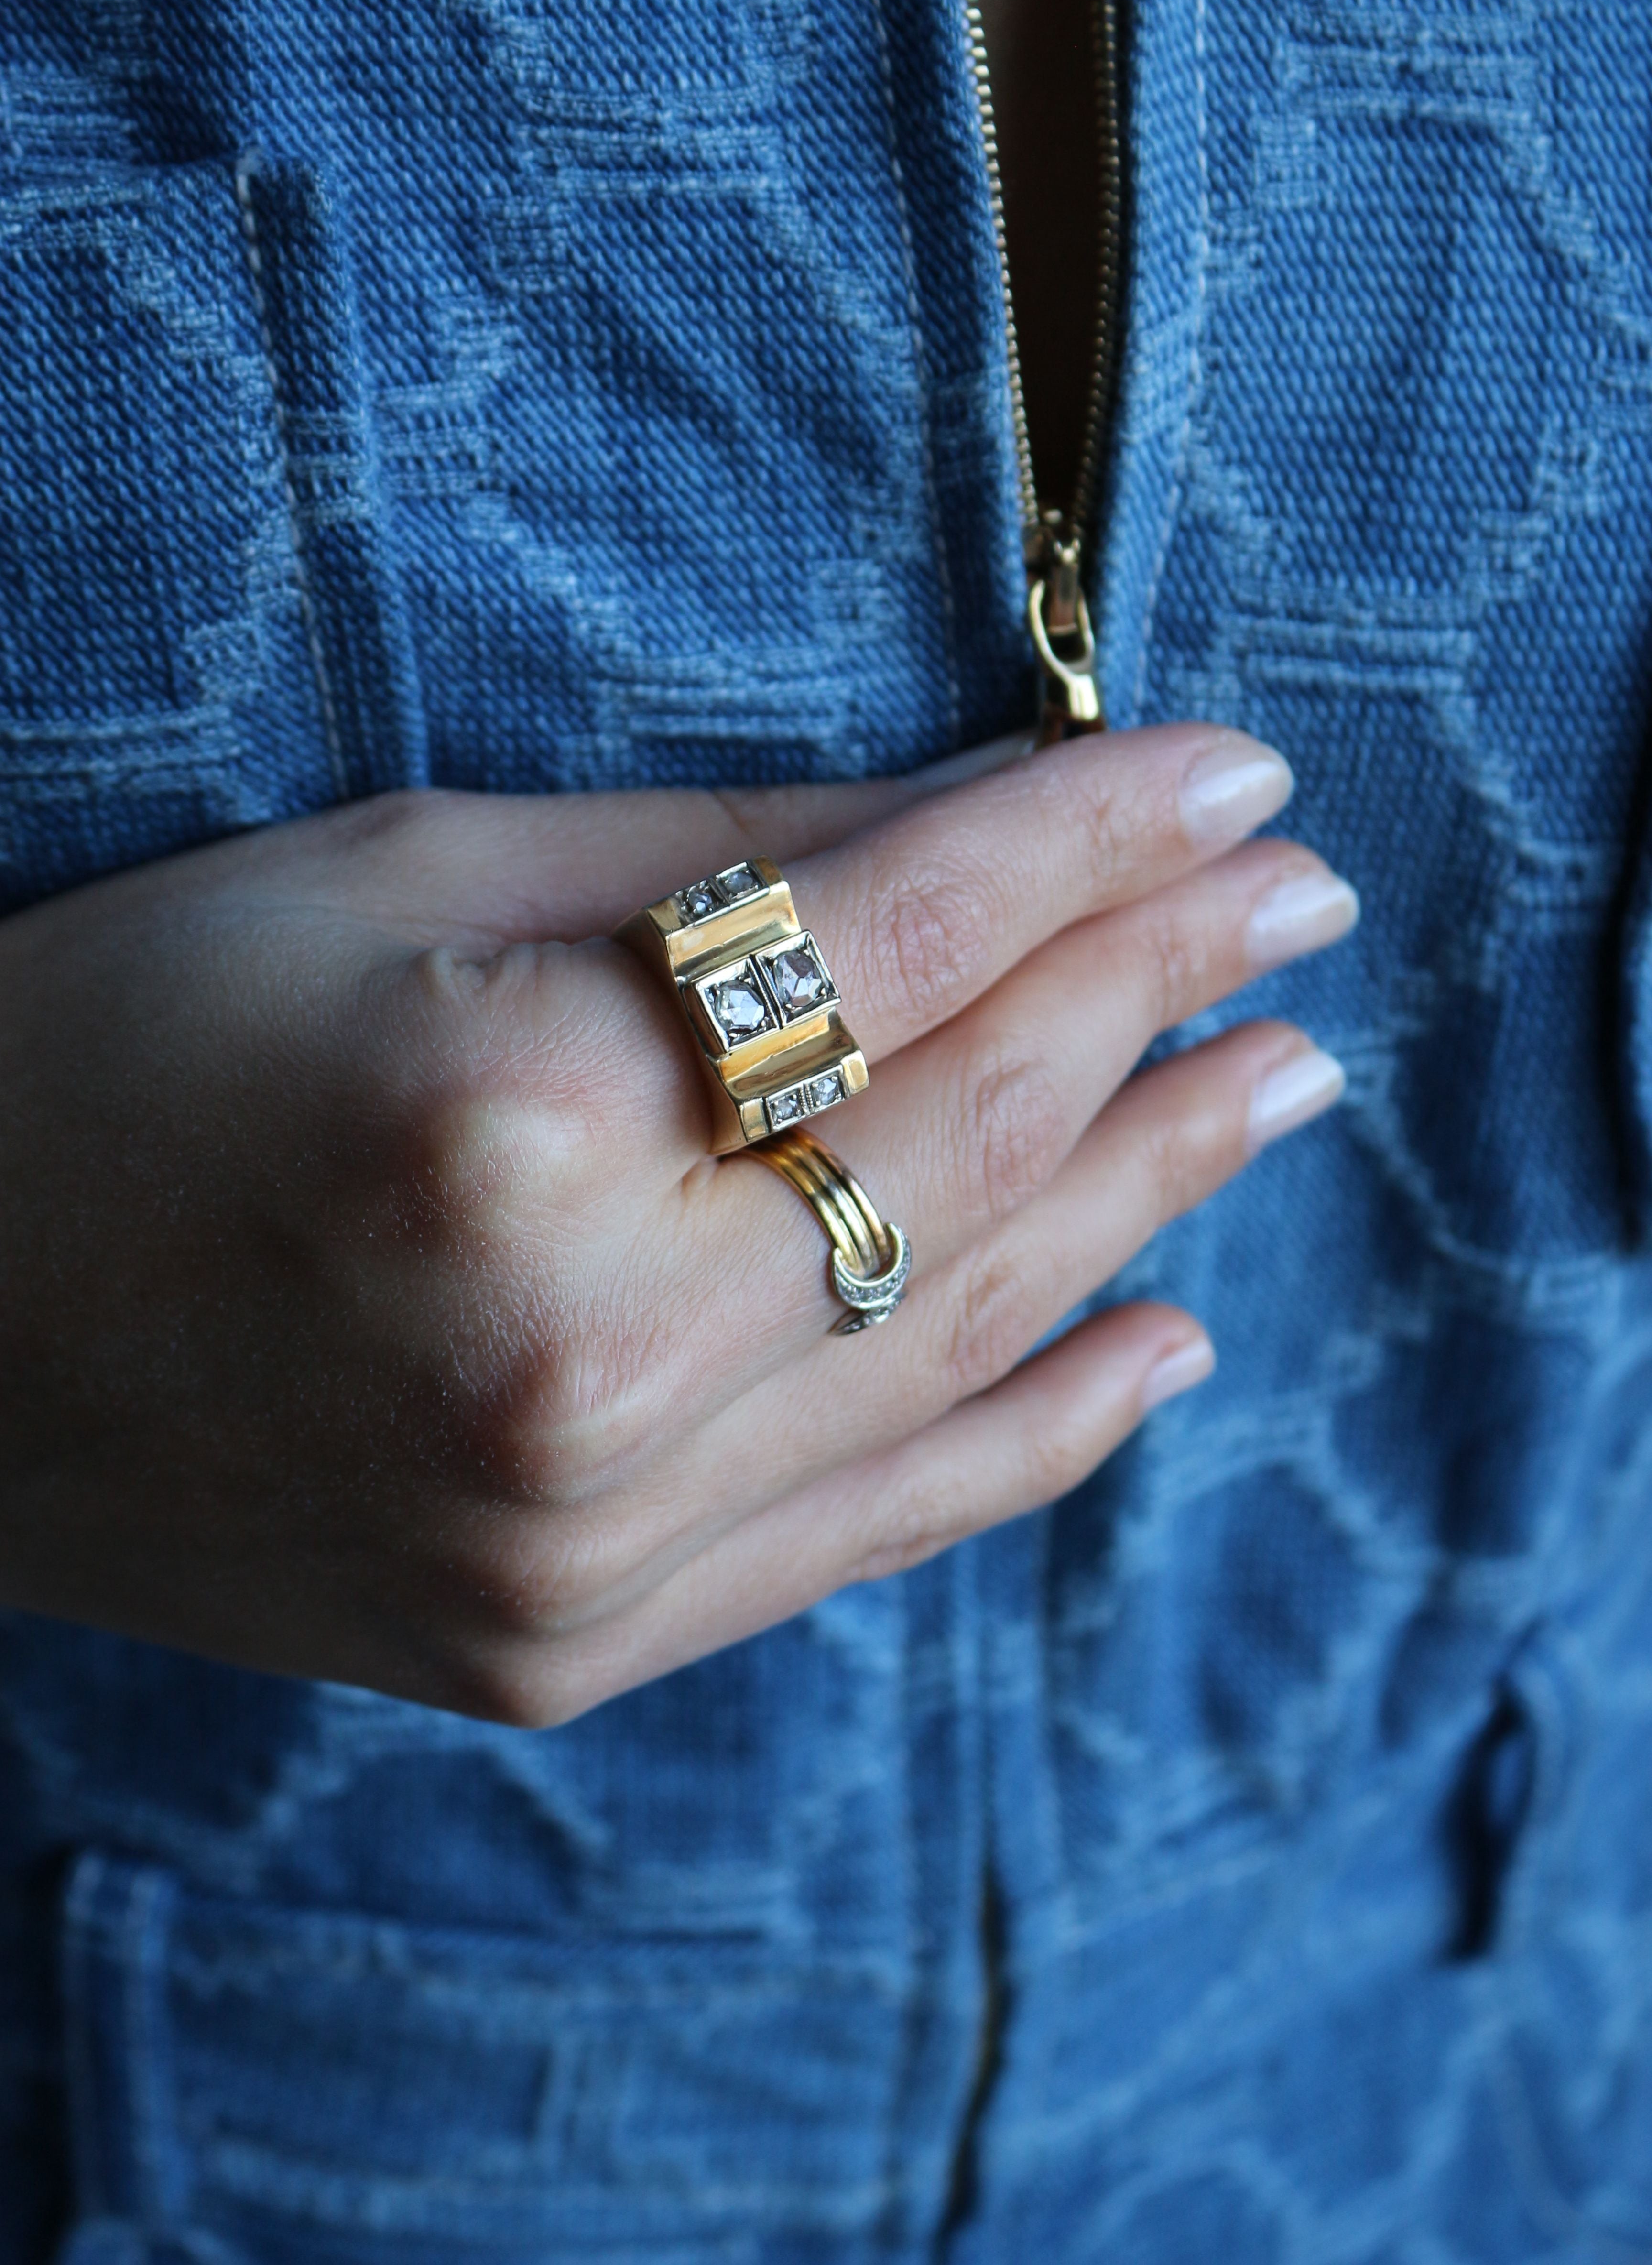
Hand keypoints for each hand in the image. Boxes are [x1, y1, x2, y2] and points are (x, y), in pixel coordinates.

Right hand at [0, 726, 1354, 1723]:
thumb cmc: (131, 1051)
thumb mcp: (411, 883)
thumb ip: (726, 865)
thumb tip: (1004, 823)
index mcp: (504, 1125)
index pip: (892, 947)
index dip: (1089, 843)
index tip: (1231, 776)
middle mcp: (569, 1362)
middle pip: (958, 1142)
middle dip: (1156, 997)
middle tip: (1298, 908)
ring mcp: (582, 1542)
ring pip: (958, 1334)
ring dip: (1149, 1191)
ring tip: (1279, 1077)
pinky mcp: (574, 1643)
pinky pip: (878, 1525)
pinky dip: (1042, 1425)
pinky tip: (1171, 1331)